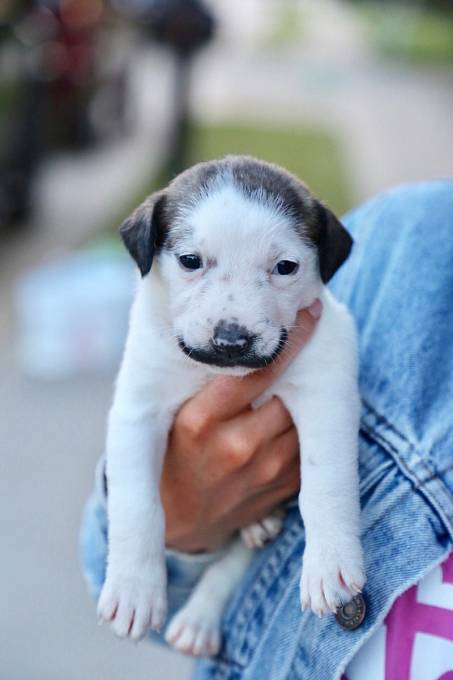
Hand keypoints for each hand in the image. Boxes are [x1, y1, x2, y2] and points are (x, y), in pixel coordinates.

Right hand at [161, 302, 321, 552]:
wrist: (181, 519)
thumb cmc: (177, 452)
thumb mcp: (177, 415)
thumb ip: (210, 383)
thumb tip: (252, 337)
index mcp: (200, 421)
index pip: (254, 372)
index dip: (289, 341)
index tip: (309, 313)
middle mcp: (235, 446)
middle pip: (287, 394)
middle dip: (299, 370)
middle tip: (312, 341)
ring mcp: (263, 471)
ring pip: (302, 418)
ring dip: (304, 399)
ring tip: (303, 379)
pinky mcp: (283, 488)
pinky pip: (308, 446)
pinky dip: (306, 428)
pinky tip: (293, 417)